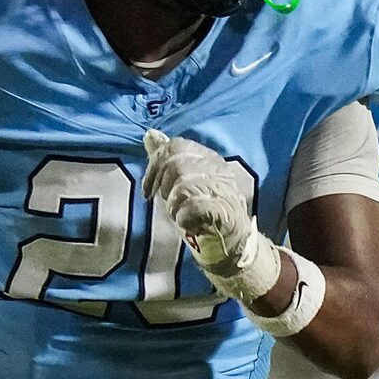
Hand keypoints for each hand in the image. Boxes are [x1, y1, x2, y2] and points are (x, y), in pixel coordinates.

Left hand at [142, 129, 257, 265]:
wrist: (229, 244)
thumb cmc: (200, 212)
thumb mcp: (178, 182)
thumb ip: (166, 159)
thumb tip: (150, 134)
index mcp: (208, 158)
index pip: (177, 146)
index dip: (156, 166)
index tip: (149, 190)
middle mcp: (219, 170)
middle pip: (178, 165)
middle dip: (166, 189)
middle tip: (171, 206)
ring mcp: (224, 190)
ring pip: (185, 187)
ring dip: (175, 207)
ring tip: (183, 217)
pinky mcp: (226, 212)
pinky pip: (196, 207)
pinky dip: (186, 219)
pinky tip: (189, 225)